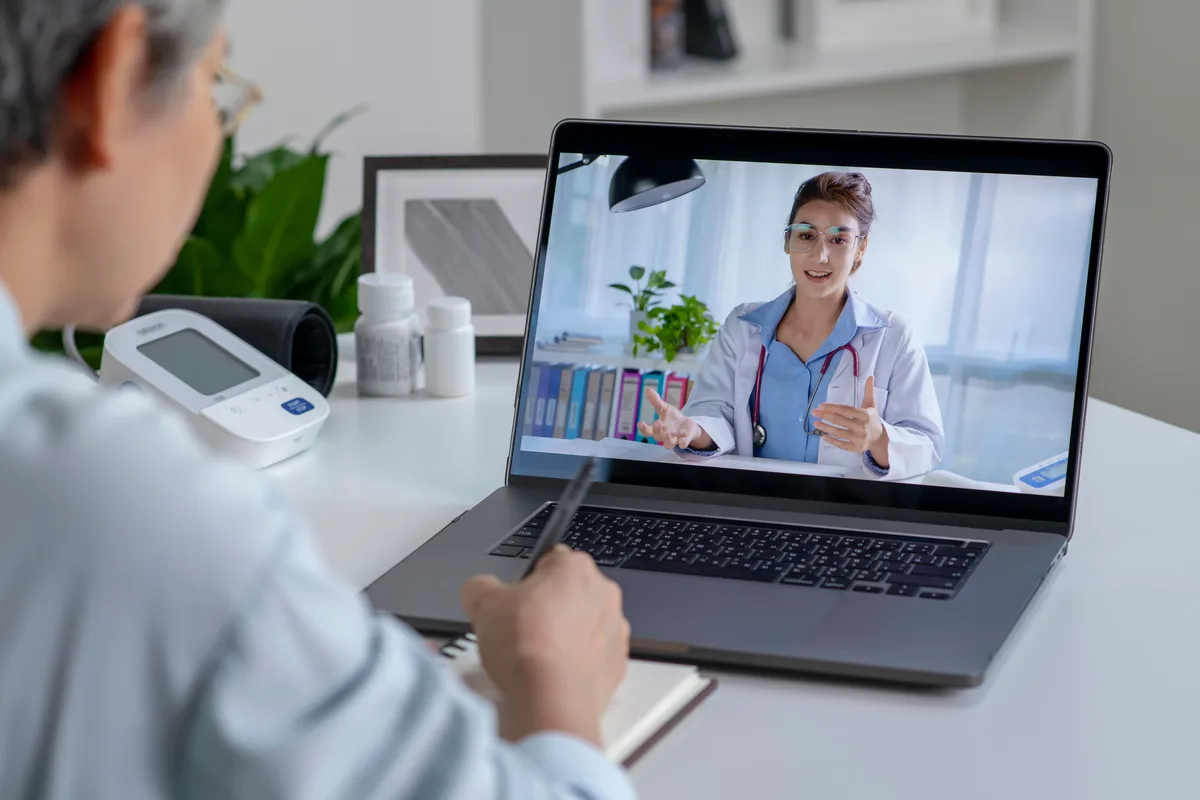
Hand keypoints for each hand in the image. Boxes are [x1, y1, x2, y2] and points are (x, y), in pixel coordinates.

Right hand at [460, 546, 629, 747]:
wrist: (550, 699)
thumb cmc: (524, 646)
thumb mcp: (482, 604)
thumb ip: (480, 587)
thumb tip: (480, 590)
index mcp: (575, 567)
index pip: (549, 560)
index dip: (527, 581)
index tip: (514, 601)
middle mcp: (603, 592)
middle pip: (570, 593)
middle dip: (549, 607)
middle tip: (522, 630)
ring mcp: (615, 629)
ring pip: (585, 624)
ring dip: (566, 635)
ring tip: (537, 657)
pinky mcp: (618, 663)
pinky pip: (595, 656)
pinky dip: (578, 662)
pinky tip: (554, 675)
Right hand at [637, 387, 712, 449]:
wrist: (688, 425)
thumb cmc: (673, 418)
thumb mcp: (665, 408)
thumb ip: (656, 401)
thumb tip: (647, 389)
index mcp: (658, 428)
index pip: (648, 431)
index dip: (643, 428)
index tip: (640, 423)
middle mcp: (664, 435)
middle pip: (657, 436)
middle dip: (657, 430)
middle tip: (657, 422)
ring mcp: (675, 439)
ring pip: (668, 444)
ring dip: (667, 438)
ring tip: (667, 432)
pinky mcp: (684, 440)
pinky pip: (682, 444)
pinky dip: (682, 442)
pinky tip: (682, 441)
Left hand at [812, 375, 888, 466]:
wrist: (879, 438)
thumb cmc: (872, 419)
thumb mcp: (872, 405)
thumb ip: (869, 391)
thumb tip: (870, 376)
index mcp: (865, 415)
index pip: (846, 410)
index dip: (833, 407)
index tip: (821, 405)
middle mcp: (862, 427)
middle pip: (840, 421)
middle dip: (825, 416)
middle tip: (814, 412)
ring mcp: (858, 439)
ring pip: (838, 433)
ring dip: (825, 428)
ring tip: (816, 423)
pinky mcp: (855, 448)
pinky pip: (841, 445)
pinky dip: (831, 441)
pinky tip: (823, 436)